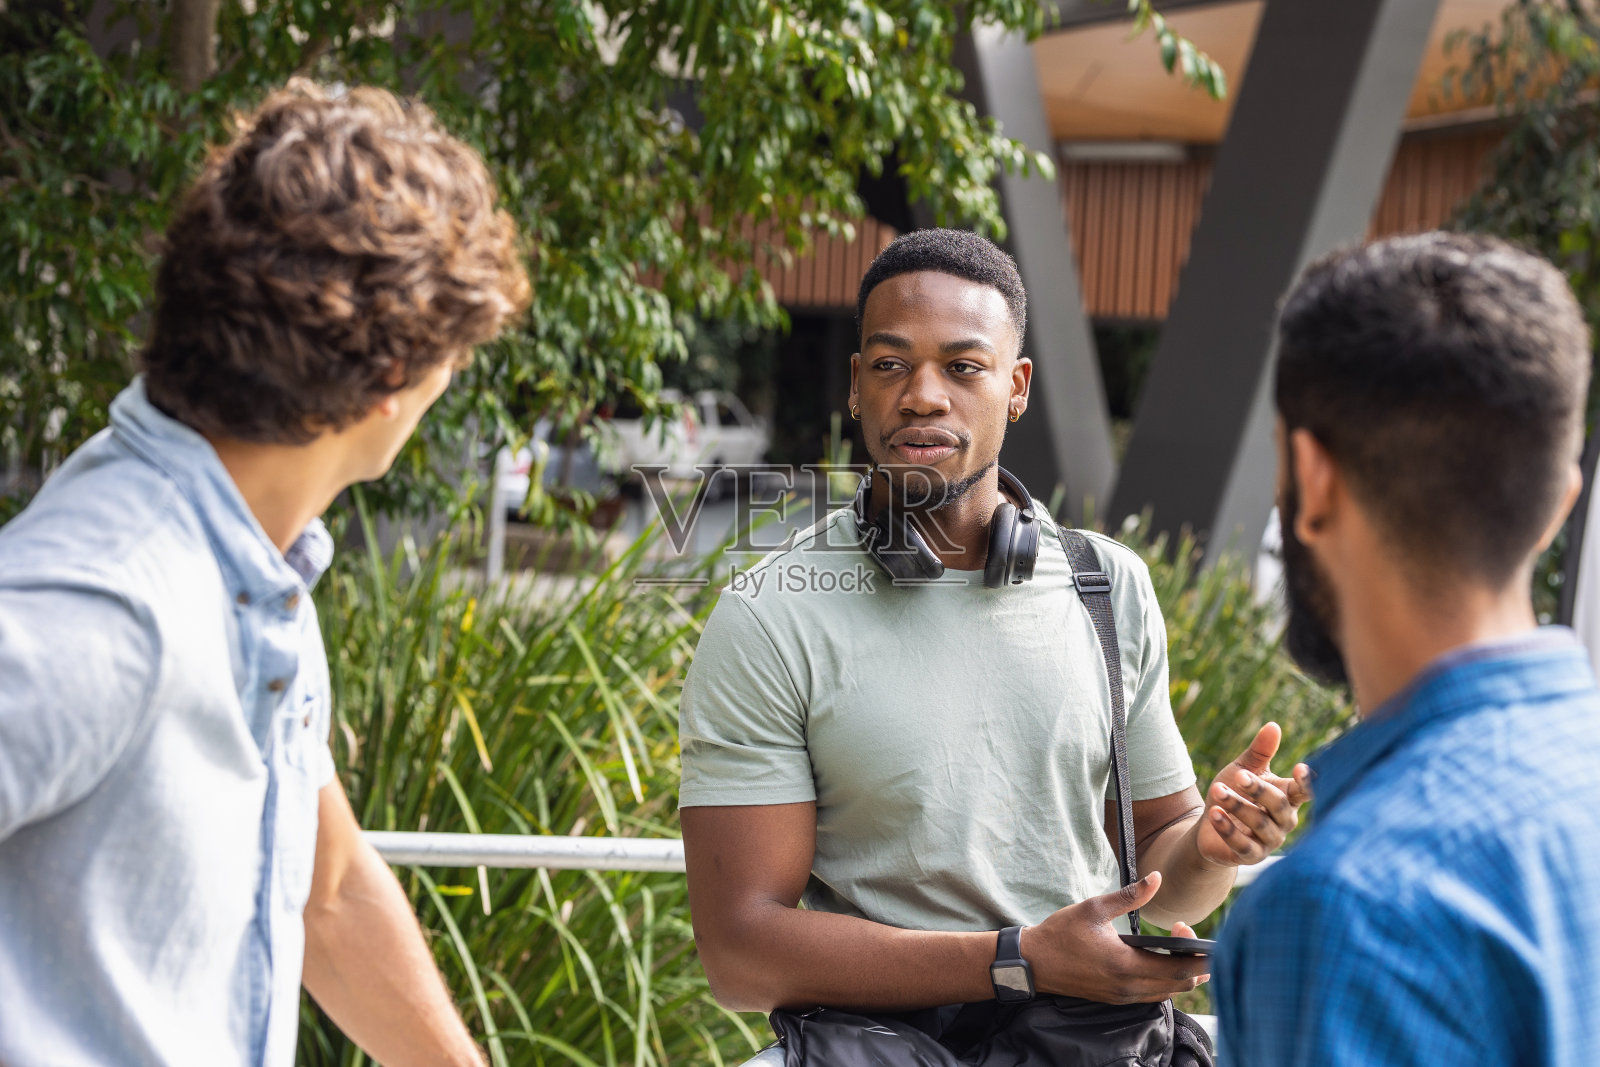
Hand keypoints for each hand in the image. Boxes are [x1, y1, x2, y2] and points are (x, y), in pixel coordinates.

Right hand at [1020, 872, 1210, 1003]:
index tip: (1189, 929)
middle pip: (1179, 984)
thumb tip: (1157, 878)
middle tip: (1188, 935)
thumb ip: (1130, 896)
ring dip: (1182, 975)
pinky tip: (1163, 965)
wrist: (1034, 962)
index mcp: (1125, 964)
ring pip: (1167, 993)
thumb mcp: (1094, 908)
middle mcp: (1128, 987)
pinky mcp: (1116, 999)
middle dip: (1195, 964)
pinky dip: (1166, 982)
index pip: (1178, 968)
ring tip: (1183, 950)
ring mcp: (1123, 996)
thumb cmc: (1061, 933)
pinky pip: (1152, 996)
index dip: (1196, 954)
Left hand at [1197, 722, 1310, 867]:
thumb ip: (1259, 751)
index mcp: (1287, 798)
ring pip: (1259, 823)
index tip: (1300, 767)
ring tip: (1216, 789)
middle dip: (1258, 789)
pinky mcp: (1251, 856)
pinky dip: (1228, 829)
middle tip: (1239, 774)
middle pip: (1278, 805)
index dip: (1305, 782)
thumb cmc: (1234, 793)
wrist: (1209, 826)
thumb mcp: (1243, 769)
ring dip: (1237, 805)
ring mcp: (1269, 841)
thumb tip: (1273, 725)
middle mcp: (1284, 821)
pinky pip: (1242, 845)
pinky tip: (1214, 813)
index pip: (1303, 791)